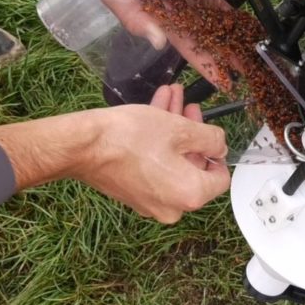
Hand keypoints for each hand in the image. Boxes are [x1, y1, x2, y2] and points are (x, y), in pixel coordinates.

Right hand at [72, 84, 230, 222]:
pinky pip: (154, 165)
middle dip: (192, 132)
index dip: (220, 152)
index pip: (221, 178)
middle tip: (190, 108)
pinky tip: (157, 108)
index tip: (212, 134)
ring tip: (173, 99)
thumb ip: (211, 139)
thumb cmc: (131, 138)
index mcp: (190, 195)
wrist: (83, 146)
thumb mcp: (182, 129)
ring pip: (172, 161)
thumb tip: (220, 147)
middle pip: (194, 166)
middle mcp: (172, 205)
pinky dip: (158, 140)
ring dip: (174, 129)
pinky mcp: (133, 191)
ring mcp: (151, 201)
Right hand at [80, 0, 244, 86]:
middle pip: (210, 31)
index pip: (192, 49)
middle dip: (230, 48)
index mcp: (165, 22)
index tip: (227, 83)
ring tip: (254, 34)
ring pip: (217, 8)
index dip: (209, 66)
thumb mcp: (118, 1)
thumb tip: (159, 43)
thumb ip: (138, 22)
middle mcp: (180, 8)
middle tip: (252, 64)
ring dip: (235, 20)